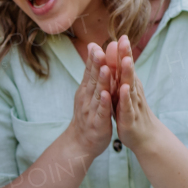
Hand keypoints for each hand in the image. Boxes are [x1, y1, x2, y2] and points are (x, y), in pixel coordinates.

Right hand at [66, 42, 114, 157]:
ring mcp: (91, 111)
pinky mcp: (98, 123)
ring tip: (105, 68)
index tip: (96, 44)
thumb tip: (92, 51)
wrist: (81, 143)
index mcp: (86, 90)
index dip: (93, 58)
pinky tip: (107, 95)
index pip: (89, 71)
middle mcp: (86, 98)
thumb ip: (91, 73)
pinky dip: (104, 103)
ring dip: (101, 81)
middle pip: (92, 79)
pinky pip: (101, 112)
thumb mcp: (87, 93)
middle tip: (99, 50)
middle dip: (96, 65)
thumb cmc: (87, 115)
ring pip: (97, 94)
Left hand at [107, 35, 158, 154]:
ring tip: (126, 60)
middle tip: (124, 40)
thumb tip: (113, 54)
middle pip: (129, 71)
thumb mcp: (122, 90)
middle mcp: (132, 91)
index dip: (123, 51)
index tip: (121, 35)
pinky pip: (127, 106)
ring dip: (128, 73)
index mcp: (129, 84)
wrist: (145, 137)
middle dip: (126, 56)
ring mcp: (132, 103)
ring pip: (129, 86)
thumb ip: (118, 73)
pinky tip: (124, 89)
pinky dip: (126, 97)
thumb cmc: (131, 111)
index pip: (125, 65)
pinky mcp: (129, 117)